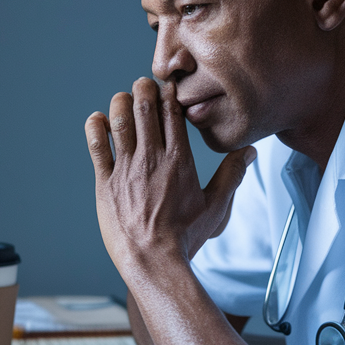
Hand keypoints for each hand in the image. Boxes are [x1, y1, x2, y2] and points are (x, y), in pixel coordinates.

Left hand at [84, 77, 254, 277]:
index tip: (167, 85)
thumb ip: (232, 175)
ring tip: (122, 98)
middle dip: (143, 89)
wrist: (153, 261)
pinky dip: (95, 129)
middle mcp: (151, 159)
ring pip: (119, 122)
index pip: (172, 113)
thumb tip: (249, 152)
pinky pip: (97, 148)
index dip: (168, 93)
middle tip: (142, 84)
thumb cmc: (186, 237)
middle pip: (144, 109)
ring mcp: (125, 170)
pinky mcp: (105, 184)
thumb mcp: (216, 206)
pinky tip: (97, 120)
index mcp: (179, 160)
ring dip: (120, 104)